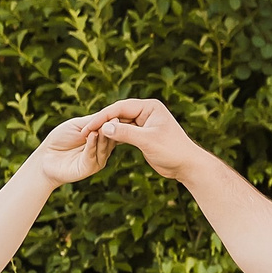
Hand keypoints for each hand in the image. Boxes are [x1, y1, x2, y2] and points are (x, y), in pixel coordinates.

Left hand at [28, 112, 113, 187]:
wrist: (46, 156)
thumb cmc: (60, 138)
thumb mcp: (78, 125)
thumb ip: (93, 121)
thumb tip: (112, 113)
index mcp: (101, 138)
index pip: (112, 129)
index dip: (115, 121)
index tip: (120, 111)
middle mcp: (102, 149)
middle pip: (111, 138)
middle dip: (112, 128)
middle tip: (116, 118)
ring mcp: (97, 159)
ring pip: (103, 147)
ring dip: (104, 136)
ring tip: (105, 126)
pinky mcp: (89, 168)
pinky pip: (92, 154)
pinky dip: (92, 144)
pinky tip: (93, 134)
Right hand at [85, 98, 205, 180]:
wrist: (187, 165)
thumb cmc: (172, 150)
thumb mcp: (147, 141)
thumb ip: (126, 133)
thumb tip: (104, 127)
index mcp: (149, 106)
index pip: (120, 108)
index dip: (102, 117)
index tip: (88, 127)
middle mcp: (146, 111)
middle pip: (118, 113)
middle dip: (102, 122)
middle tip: (84, 132)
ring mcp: (144, 122)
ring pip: (120, 123)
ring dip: (106, 130)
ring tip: (89, 137)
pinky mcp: (143, 134)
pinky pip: (124, 132)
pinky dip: (114, 137)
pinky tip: (102, 142)